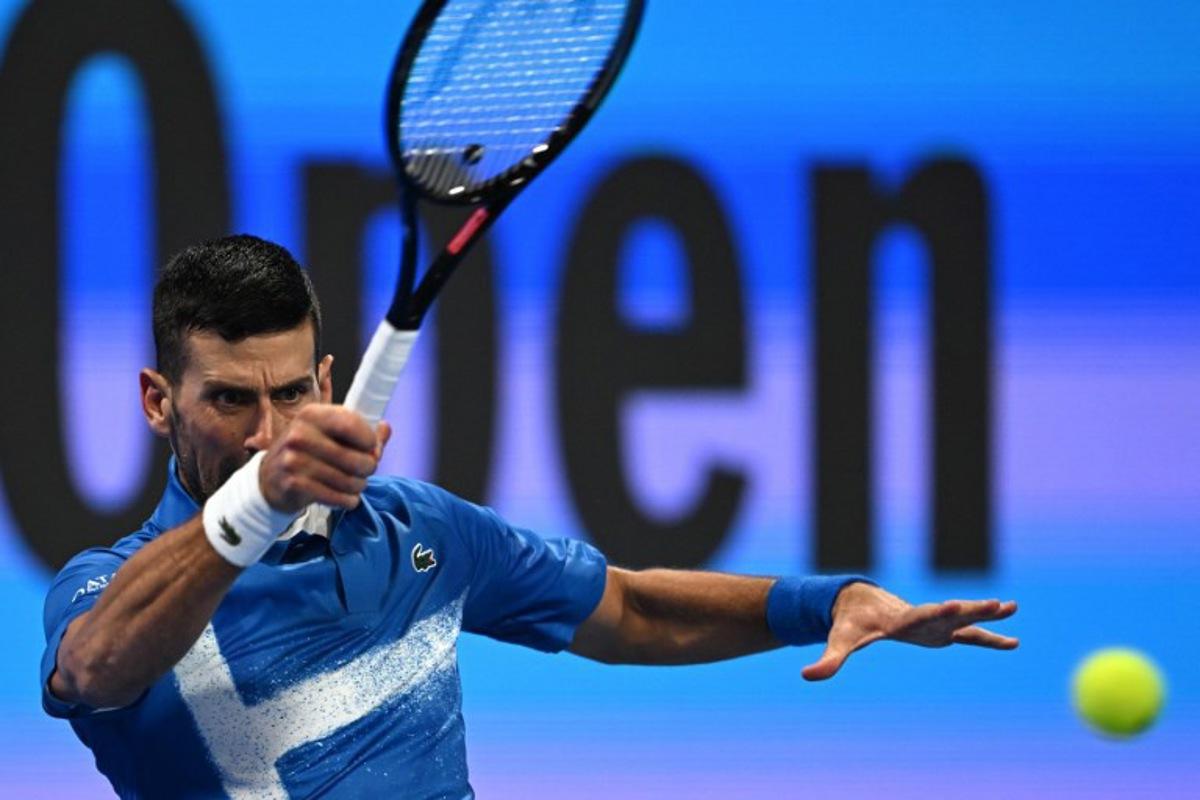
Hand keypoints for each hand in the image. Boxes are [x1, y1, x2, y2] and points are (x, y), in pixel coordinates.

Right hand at [259, 405, 391, 512]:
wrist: (269, 480)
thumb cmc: (307, 453)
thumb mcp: (329, 434)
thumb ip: (360, 432)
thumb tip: (386, 428)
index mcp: (312, 415)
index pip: (351, 424)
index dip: (370, 440)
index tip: (372, 449)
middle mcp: (300, 434)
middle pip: (356, 458)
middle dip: (368, 468)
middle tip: (364, 471)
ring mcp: (294, 460)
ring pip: (349, 480)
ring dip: (359, 486)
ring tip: (354, 485)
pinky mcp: (294, 484)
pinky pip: (337, 497)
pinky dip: (348, 500)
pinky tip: (346, 497)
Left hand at [801, 582, 1017, 680]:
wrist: (859, 603)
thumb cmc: (850, 623)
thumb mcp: (840, 642)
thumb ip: (828, 660)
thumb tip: (806, 677)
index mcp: (899, 620)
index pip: (919, 616)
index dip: (936, 613)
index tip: (952, 605)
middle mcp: (921, 617)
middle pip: (950, 612)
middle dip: (971, 608)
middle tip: (996, 603)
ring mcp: (934, 623)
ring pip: (964, 618)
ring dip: (987, 615)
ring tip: (1012, 607)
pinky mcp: (940, 630)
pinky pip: (969, 634)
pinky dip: (989, 637)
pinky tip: (1012, 641)